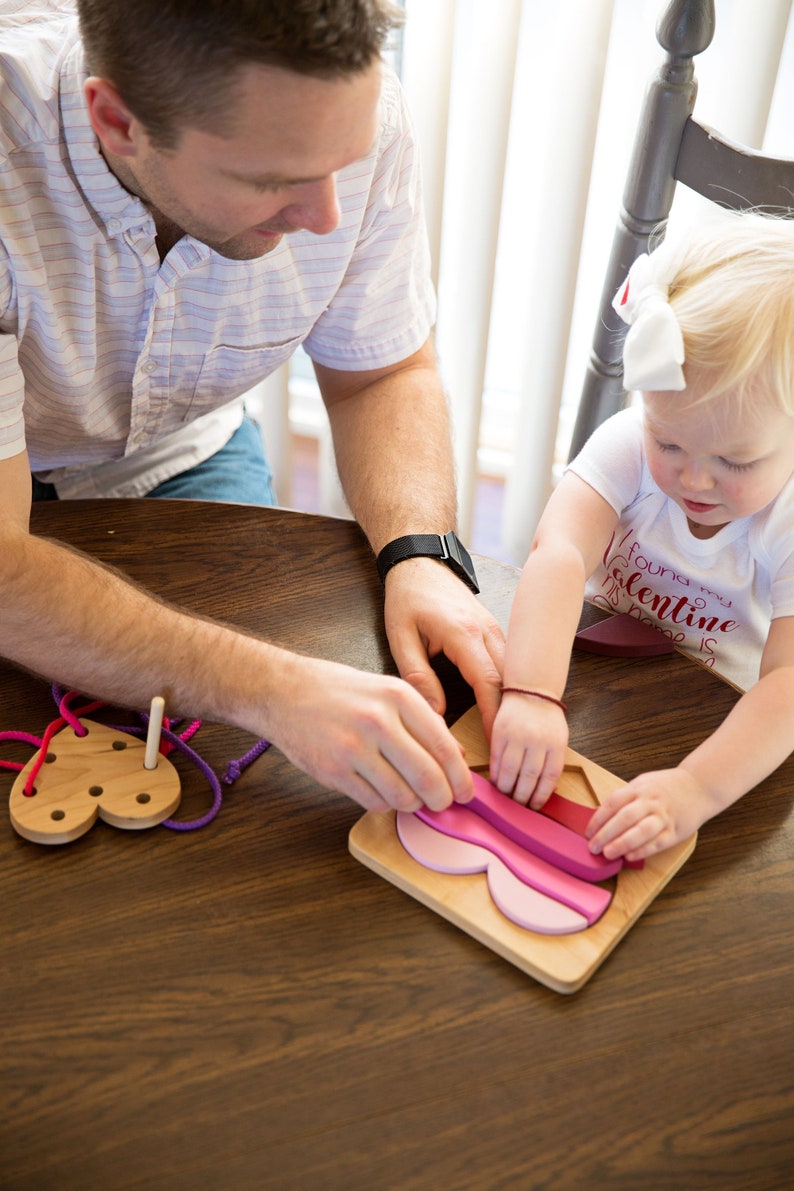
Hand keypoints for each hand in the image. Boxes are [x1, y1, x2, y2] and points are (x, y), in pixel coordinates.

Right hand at [267, 653, 473, 812]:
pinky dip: (384, 803)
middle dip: (442, 799)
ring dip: (411, 803)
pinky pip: (374, 802)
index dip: (460, 778)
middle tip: (442, 803)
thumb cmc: (339, 691)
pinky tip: (380, 790)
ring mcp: (354, 748)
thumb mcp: (387, 691)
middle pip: (428, 778)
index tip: (466, 792)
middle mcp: (379, 721)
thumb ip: (423, 722)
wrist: (284, 691)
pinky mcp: (333, 771)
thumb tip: (457, 757)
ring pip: (402, 796)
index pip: (444, 747)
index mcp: (398, 697)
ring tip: (409, 795)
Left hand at [382, 558, 504, 738]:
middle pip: (509, 681)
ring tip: (506, 737)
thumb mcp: (401, 637)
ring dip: (511, 703)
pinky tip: (503, 710)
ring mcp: (494, 630)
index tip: (495, 744)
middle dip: (509, 717)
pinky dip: (508, 688)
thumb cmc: (408, 597)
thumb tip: (434, 713)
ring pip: (513, 673)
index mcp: (463, 633)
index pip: (487, 682)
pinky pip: (508, 664)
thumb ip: (418, 676)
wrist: (421, 561)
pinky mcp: (494, 632)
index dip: (494, 716)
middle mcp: (486, 631)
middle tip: (505, 750)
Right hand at [488, 692, 567, 806]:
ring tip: (506, 798)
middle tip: (518, 807)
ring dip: (507, 789)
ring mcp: (518, 736)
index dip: (541, 796)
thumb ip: (553, 762)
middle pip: (529, 778)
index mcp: (556, 745)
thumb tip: (544, 791)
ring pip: (511, 771)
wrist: (532, 691)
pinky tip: (496, 783)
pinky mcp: (500, 732)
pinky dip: (496, 774)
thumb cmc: (547, 718)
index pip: (549, 778)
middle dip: (522, 797)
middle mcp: (537, 742)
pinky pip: (497, 759)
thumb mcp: (559, 738)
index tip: (535, 806)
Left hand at [586, 768, 707, 860]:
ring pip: (641, 831)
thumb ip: (625, 798)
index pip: (613, 803)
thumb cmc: (666, 787)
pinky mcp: (676, 831)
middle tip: (593, 847)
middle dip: (605, 834)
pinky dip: (642, 851)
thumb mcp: (643, 783)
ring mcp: (664, 816)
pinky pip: (657, 843)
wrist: (700, 786)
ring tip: (608, 854)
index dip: (598, 819)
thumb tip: (602, 817)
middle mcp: (651, 802)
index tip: (588, 832)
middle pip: (624, 818)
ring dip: (622, 843)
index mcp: (639, 788)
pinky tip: (629, 857)